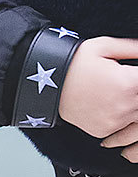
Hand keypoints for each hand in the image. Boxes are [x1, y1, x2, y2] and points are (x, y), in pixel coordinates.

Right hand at [58, 38, 137, 161]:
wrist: (47, 87)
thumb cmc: (74, 64)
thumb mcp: (103, 46)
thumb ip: (131, 48)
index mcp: (128, 82)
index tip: (133, 75)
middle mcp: (125, 105)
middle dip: (135, 89)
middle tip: (124, 85)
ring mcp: (115, 121)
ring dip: (133, 105)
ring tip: (116, 94)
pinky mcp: (105, 130)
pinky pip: (123, 127)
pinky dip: (121, 117)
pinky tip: (111, 104)